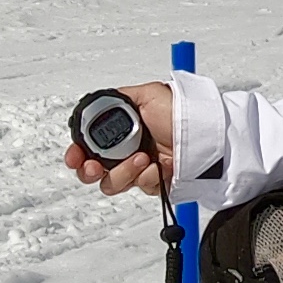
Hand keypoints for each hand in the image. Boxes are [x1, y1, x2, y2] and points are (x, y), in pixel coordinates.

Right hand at [62, 82, 175, 196]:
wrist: (205, 135)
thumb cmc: (181, 112)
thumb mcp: (147, 95)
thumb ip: (118, 100)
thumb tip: (99, 106)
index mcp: (119, 130)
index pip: (87, 145)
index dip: (77, 152)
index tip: (76, 157)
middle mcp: (124, 151)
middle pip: (93, 170)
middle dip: (90, 170)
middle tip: (96, 168)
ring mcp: (137, 169)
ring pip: (112, 183)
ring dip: (124, 172)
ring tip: (143, 159)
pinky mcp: (153, 182)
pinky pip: (140, 188)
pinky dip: (148, 178)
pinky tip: (160, 167)